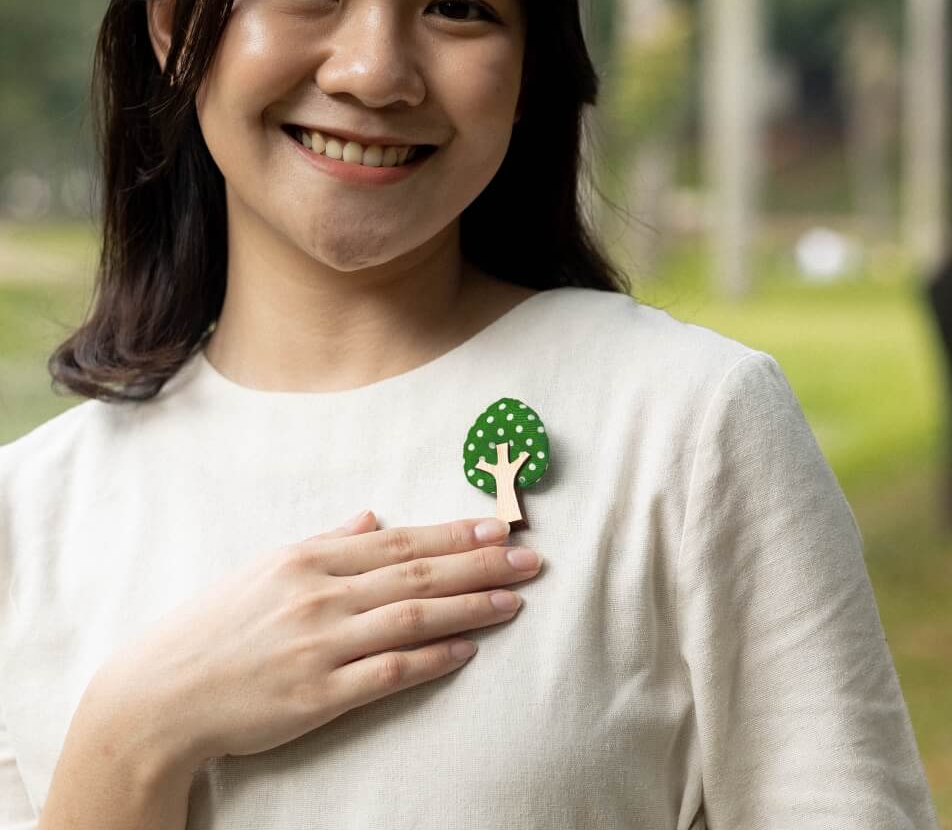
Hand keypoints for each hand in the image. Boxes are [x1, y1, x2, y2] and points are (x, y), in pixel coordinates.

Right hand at [89, 511, 541, 767]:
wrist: (159, 696)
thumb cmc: (215, 627)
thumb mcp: (266, 568)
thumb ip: (326, 541)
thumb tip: (374, 517)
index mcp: (307, 558)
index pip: (400, 542)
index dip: (455, 535)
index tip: (499, 528)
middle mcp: (318, 596)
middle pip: (417, 575)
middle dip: (480, 565)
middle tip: (530, 558)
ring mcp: (319, 646)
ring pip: (412, 618)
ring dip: (470, 608)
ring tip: (515, 600)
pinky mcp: (315, 696)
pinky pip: (387, 672)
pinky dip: (431, 658)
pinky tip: (467, 650)